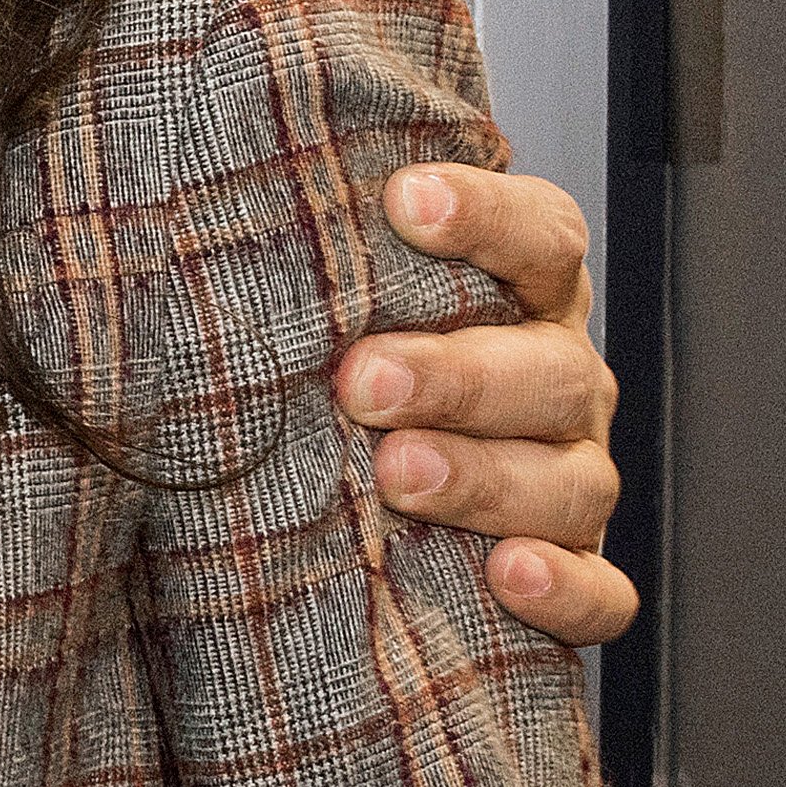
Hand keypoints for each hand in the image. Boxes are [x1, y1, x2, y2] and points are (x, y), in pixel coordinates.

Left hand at [346, 165, 626, 647]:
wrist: (339, 501)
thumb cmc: (327, 376)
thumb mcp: (319, 311)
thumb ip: (298, 261)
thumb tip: (186, 191)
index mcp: (517, 299)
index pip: (540, 237)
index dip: (487, 216)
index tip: (405, 200)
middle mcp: (557, 383)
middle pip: (553, 370)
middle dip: (457, 375)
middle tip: (361, 381)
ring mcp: (569, 482)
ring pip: (570, 482)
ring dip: (485, 478)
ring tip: (398, 475)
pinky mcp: (570, 576)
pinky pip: (599, 595)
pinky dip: (563, 589)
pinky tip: (506, 576)